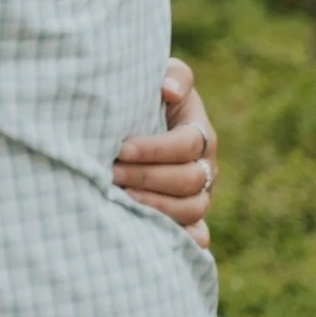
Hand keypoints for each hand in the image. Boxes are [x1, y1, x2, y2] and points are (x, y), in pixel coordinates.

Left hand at [114, 56, 216, 247]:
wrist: (137, 119)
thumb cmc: (148, 95)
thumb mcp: (163, 75)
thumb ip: (173, 76)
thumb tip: (168, 90)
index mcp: (199, 133)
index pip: (185, 145)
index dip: (153, 149)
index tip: (119, 148)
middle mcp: (204, 166)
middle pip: (188, 181)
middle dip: (147, 178)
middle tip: (110, 175)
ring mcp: (198, 194)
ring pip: (190, 209)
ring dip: (155, 207)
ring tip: (120, 199)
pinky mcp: (187, 216)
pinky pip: (195, 234)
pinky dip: (183, 240)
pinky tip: (160, 240)